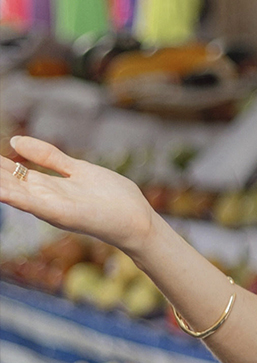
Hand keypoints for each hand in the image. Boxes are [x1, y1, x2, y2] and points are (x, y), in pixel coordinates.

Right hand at [0, 135, 157, 254]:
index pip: (8, 173)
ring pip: (11, 192)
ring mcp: (51, 206)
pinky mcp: (63, 213)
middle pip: (5, 181)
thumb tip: (14, 141)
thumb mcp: (75, 169)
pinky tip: (0, 189)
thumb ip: (47, 157)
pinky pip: (34, 202)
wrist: (137, 221)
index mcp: (44, 187)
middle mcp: (42, 198)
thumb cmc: (110, 197)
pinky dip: (14, 195)